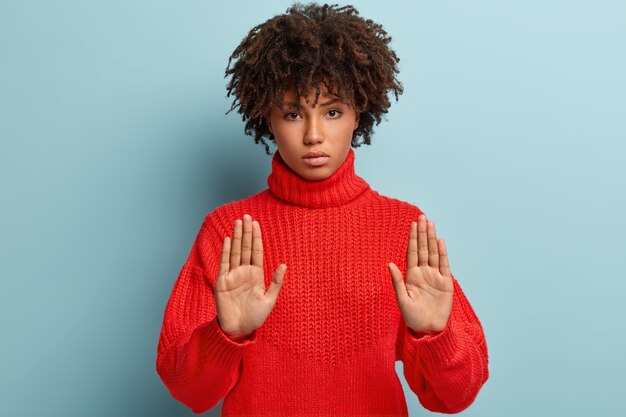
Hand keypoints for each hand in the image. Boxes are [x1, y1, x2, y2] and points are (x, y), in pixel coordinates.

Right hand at [215, 214, 286, 341]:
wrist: (239, 329)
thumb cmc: (255, 316)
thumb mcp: (270, 299)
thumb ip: (276, 282)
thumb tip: (284, 264)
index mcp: (256, 275)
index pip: (256, 252)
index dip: (256, 237)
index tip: (256, 223)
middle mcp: (244, 272)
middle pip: (245, 248)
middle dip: (246, 232)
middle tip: (246, 216)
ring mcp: (232, 275)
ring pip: (235, 252)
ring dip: (236, 237)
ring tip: (238, 222)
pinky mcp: (222, 282)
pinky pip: (224, 263)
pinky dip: (226, 251)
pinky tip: (228, 239)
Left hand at [388, 214, 453, 335]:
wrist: (429, 329)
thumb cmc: (412, 317)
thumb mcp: (402, 299)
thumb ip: (397, 281)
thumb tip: (389, 263)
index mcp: (411, 276)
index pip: (412, 252)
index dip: (412, 238)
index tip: (412, 224)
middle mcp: (423, 273)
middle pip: (423, 249)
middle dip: (422, 233)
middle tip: (422, 217)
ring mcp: (435, 277)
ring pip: (433, 253)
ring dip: (432, 238)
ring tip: (431, 224)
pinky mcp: (446, 283)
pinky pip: (444, 265)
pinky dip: (442, 253)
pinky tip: (441, 241)